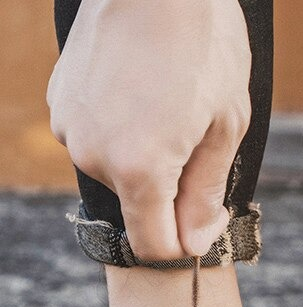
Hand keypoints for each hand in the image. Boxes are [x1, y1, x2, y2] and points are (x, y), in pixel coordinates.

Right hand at [48, 0, 250, 261]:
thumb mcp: (225, 127)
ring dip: (149, 160)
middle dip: (172, 194)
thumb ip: (205, 194)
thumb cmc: (204, 45)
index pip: (155, 248)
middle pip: (139, 210)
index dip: (185, 244)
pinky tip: (145, 96)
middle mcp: (93, 155)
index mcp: (139, 169)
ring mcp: (69, 126)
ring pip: (118, 175)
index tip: (207, 217)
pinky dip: (124, 134)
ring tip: (172, 110)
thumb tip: (194, 244)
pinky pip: (99, 141)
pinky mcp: (60, 102)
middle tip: (199, 141)